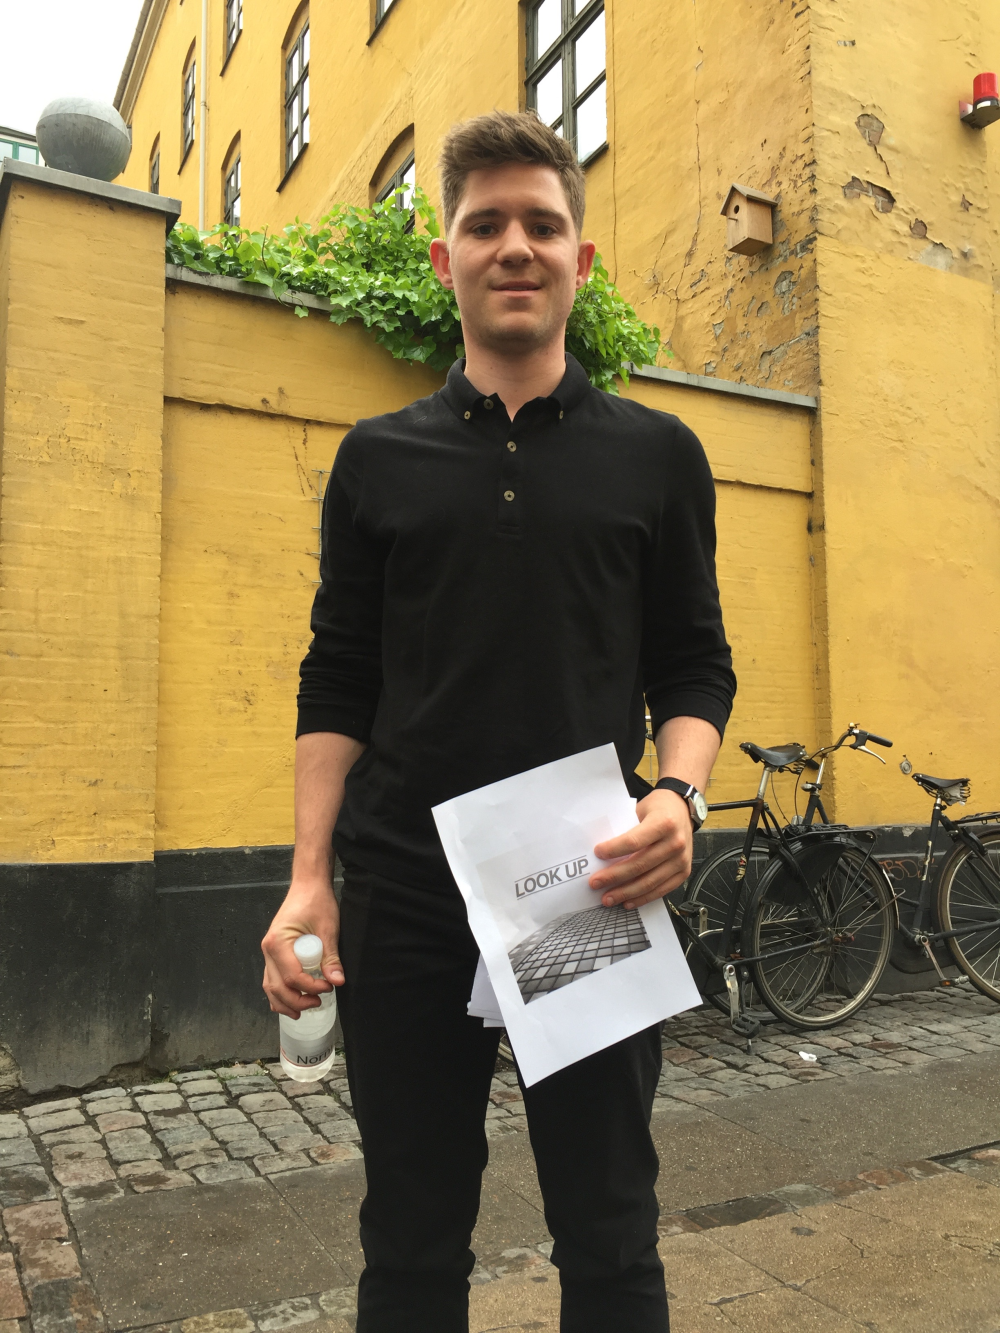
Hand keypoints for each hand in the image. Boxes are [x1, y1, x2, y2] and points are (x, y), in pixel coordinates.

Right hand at [261, 875, 343, 1018]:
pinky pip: (271, 978)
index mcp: (278, 942)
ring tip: (303, 1010)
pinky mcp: (274, 952)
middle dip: (296, 1001)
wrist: (308, 885)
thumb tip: (338, 980)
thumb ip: (331, 956)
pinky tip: (291, 1001)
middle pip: (277, 986)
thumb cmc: (316, 901)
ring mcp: (268, 951)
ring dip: (284, 1002)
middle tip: (318, 1003)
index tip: (329, 987)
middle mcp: (267, 949)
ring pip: (270, 986)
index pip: (292, 976)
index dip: (310, 987)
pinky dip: (279, 992)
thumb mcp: (327, 928)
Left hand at [590, 790, 692, 908]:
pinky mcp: (683, 872)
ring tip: (607, 898)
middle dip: (614, 876)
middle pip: (639, 865)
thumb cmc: (658, 808)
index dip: (613, 850)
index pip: (634, 841)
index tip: (597, 854)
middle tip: (595, 883)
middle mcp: (675, 843)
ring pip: (649, 882)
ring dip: (625, 892)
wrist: (683, 810)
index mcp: (663, 823)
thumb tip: (600, 851)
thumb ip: (625, 827)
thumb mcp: (640, 808)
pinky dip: (643, 898)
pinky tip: (627, 902)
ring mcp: (681, 860)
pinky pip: (661, 890)